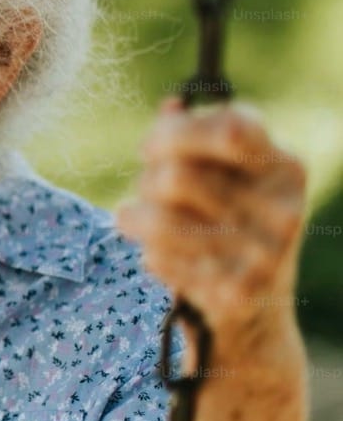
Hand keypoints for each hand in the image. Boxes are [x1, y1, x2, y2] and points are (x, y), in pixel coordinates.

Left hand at [117, 97, 307, 347]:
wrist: (253, 313)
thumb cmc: (224, 223)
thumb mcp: (222, 173)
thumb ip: (194, 135)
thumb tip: (172, 106)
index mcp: (285, 167)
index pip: (229, 127)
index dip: (174, 133)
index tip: (152, 148)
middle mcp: (285, 209)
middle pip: (175, 176)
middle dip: (147, 182)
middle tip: (149, 193)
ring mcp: (267, 255)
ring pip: (158, 219)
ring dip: (135, 220)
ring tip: (140, 224)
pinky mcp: (238, 293)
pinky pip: (159, 259)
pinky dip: (151, 257)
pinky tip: (168, 261)